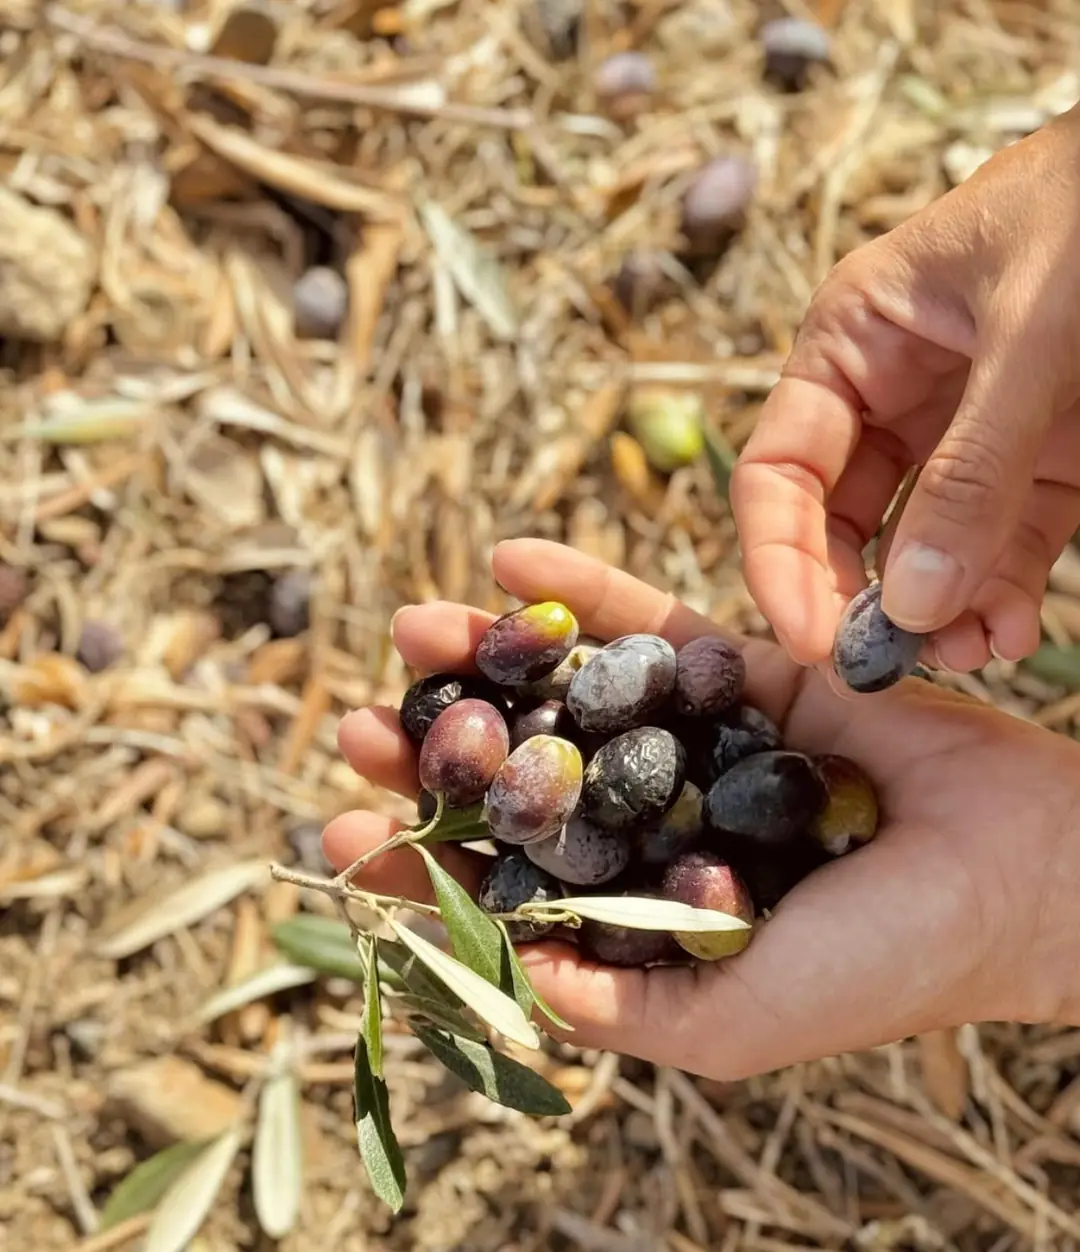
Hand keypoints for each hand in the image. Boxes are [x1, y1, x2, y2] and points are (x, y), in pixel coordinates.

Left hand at [322, 540, 1079, 1080]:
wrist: (1018, 870)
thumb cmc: (888, 965)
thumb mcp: (741, 1019)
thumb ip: (627, 1009)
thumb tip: (513, 982)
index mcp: (643, 911)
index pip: (508, 889)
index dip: (421, 864)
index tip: (336, 831)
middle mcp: (656, 821)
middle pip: (524, 780)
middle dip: (437, 752)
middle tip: (356, 721)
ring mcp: (694, 740)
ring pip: (572, 692)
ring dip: (489, 657)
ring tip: (411, 623)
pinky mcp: (742, 671)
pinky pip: (653, 622)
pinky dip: (587, 588)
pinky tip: (510, 556)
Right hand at [731, 102, 1079, 673]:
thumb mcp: (1035, 334)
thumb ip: (972, 469)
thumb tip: (912, 602)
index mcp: (853, 343)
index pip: (777, 470)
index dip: (778, 557)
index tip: (808, 636)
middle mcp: (892, 398)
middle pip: (838, 524)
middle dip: (859, 596)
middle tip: (886, 662)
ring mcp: (961, 438)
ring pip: (918, 549)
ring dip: (935, 611)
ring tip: (972, 649)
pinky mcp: (1031, 468)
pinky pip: (997, 548)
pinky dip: (998, 597)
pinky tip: (1011, 629)